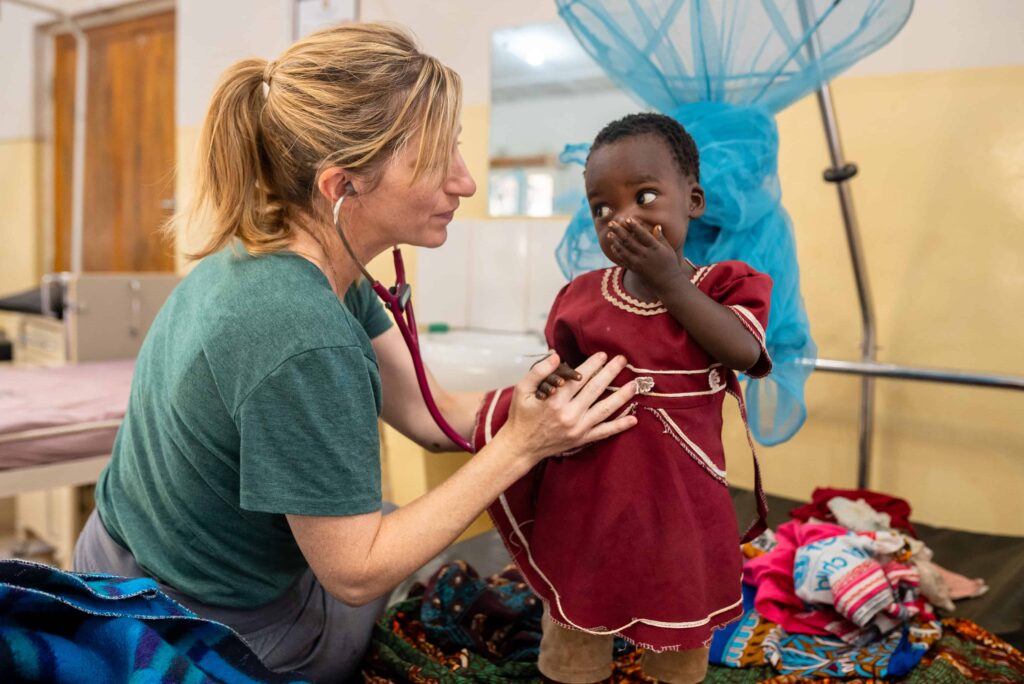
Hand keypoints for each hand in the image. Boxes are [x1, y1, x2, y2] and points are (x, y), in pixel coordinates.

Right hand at [501, 352, 637, 462]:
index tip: (602, 354)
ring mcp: (578, 428)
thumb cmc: (521, 416)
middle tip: (622, 360)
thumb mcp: (522, 390)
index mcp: (554, 400)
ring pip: (605, 409)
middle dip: (610, 372)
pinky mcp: (582, 439)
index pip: (578, 377)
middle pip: (595, 389)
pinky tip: (633, 419)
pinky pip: (605, 432)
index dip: (592, 364)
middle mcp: (569, 414)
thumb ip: (538, 371)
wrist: (521, 446)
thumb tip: (555, 355)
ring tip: (635, 384)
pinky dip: (619, 426)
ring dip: (622, 396)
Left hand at [607, 217, 683, 292]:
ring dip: (615, 241)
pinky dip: (617, 252)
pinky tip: (613, 246)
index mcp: (655, 248)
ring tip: (609, 234)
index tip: (627, 219)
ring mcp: (639, 262)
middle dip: (619, 231)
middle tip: (611, 223)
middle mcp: (646, 255)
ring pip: (624, 250)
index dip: (635, 226)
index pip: (643, 234)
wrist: (667, 282)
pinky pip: (624, 260)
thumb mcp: (668, 249)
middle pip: (629, 241)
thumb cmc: (669, 263)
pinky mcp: (635, 269)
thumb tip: (657, 226)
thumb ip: (661, 238)